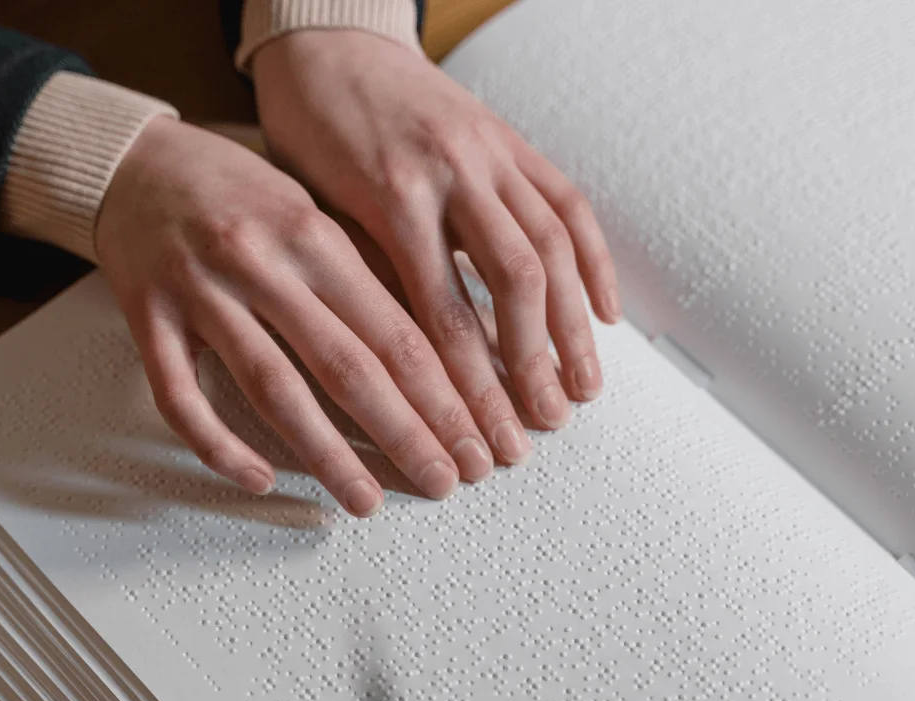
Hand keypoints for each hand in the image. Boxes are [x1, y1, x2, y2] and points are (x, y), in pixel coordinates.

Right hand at [96, 117, 494, 516]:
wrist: (138, 161)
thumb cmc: (243, 194)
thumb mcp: (316, 215)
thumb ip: (372, 276)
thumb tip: (454, 347)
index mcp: (315, 234)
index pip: (394, 330)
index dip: (441, 396)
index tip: (474, 442)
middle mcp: (261, 261)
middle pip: (344, 364)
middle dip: (402, 432)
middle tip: (445, 483)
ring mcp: (199, 290)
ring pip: (270, 385)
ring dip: (324, 453)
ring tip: (366, 501)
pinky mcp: (147, 316)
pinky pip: (178, 396)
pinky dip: (217, 443)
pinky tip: (256, 479)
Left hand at [251, 30, 620, 465]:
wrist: (328, 43)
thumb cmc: (307, 130)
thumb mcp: (313, 209)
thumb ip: (364, 276)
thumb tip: (404, 369)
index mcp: (391, 195)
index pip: (442, 315)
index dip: (467, 390)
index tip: (478, 442)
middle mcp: (451, 171)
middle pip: (512, 284)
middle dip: (530, 367)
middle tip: (540, 429)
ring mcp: (489, 150)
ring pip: (551, 246)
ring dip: (574, 326)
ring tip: (583, 388)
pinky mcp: (512, 139)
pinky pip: (568, 201)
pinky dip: (594, 260)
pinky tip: (607, 312)